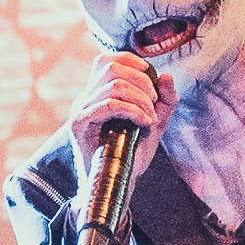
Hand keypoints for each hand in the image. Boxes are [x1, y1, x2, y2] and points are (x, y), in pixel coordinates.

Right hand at [68, 51, 176, 185]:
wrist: (117, 184)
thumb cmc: (131, 154)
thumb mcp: (155, 123)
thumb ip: (165, 101)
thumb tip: (166, 76)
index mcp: (97, 94)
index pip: (107, 59)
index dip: (130, 60)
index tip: (151, 77)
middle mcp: (85, 98)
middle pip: (111, 67)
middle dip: (141, 81)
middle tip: (154, 102)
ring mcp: (80, 111)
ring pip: (113, 85)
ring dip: (140, 99)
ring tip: (150, 117)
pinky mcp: (78, 125)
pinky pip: (108, 105)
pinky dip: (132, 110)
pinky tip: (144, 122)